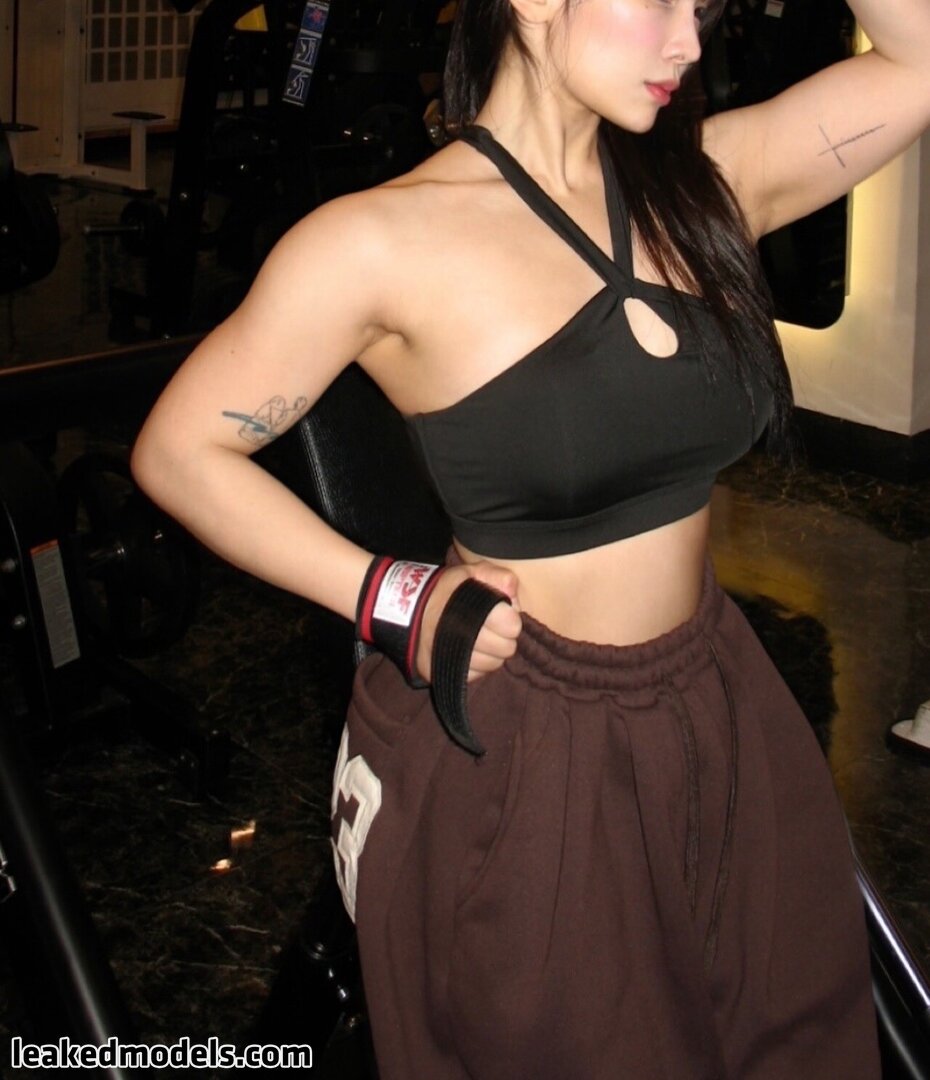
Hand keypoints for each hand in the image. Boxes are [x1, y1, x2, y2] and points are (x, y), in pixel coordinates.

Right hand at [415, 562, 522, 683]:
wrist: (404, 608)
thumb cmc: (445, 590)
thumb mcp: (470, 572)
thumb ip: (497, 576)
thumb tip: (513, 594)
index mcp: (471, 609)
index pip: (512, 625)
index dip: (510, 619)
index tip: (502, 614)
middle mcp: (458, 636)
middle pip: (505, 649)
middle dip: (504, 639)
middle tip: (493, 629)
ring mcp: (447, 657)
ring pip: (492, 665)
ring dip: (491, 654)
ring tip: (481, 640)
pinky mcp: (437, 672)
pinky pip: (474, 676)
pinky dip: (476, 666)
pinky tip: (468, 651)